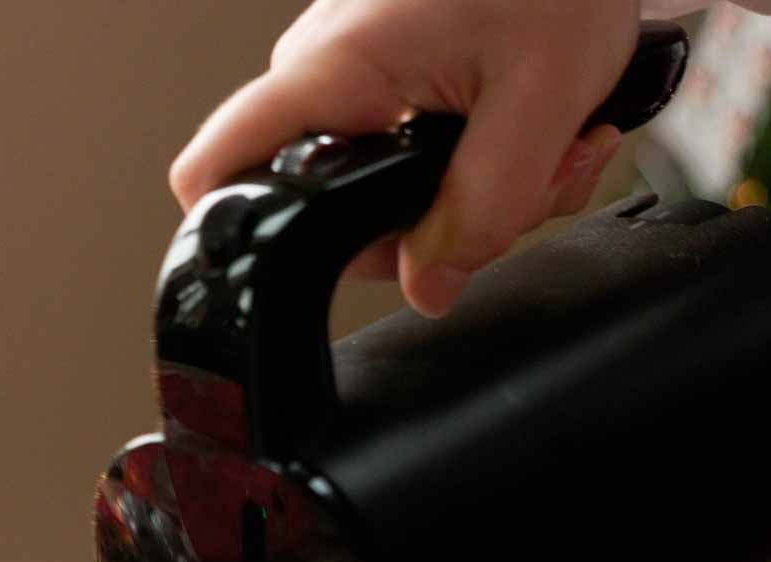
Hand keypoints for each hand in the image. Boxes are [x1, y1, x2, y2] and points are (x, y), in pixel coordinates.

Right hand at [171, 0, 637, 316]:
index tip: (285, 282)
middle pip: (343, 215)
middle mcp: (332, 68)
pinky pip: (424, 150)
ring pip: (398, 191)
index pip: (217, 171)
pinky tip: (546, 132)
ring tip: (553, 146)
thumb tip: (427, 286)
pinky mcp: (401, 66)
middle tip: (521, 194)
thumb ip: (483, 209)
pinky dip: (494, 160)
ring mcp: (364, 67)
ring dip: (489, 196)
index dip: (231, 241)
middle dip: (442, 228)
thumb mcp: (542, 98)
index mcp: (336, 69)